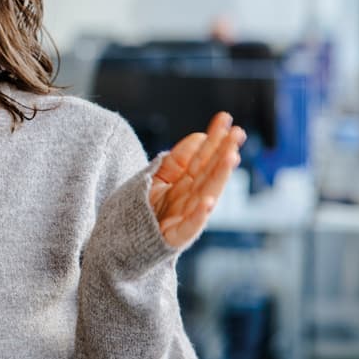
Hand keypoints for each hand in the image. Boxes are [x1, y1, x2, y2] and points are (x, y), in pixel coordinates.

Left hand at [149, 112, 246, 248]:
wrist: (119, 241)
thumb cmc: (139, 209)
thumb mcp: (154, 177)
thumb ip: (175, 161)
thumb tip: (199, 137)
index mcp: (185, 182)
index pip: (202, 156)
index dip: (214, 138)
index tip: (225, 118)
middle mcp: (190, 197)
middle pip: (209, 172)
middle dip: (224, 152)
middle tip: (238, 133)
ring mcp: (185, 217)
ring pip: (206, 194)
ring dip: (219, 176)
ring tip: (231, 157)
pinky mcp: (176, 237)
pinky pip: (190, 226)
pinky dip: (199, 215)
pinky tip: (209, 202)